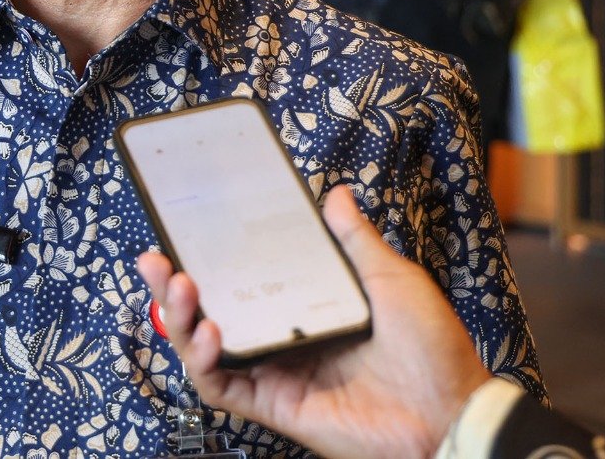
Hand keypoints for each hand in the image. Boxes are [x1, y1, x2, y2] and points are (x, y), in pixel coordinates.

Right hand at [137, 185, 491, 458]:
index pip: (243, 282)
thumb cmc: (431, 348)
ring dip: (179, 319)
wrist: (450, 409)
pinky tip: (206, 331)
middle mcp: (284, 341)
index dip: (208, 260)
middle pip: (210, 313)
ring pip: (205, 350)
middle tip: (154, 259)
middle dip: (172, 288)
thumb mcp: (391, 277)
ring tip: (177, 286)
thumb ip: (354, 240)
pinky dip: (204, 362)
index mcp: (306, 309)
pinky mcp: (276, 406)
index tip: (183, 231)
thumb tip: (334, 195)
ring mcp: (277, 374)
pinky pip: (223, 387)